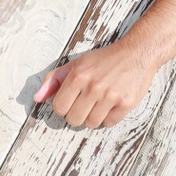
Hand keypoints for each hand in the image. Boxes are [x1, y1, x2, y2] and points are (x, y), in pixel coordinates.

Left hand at [33, 40, 161, 127]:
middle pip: (73, 120)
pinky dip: (110, 117)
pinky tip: (113, 103)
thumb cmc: (106, 59)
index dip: (64, 106)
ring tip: (101, 101)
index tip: (73, 99)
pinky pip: (109, 123)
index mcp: (79, 75)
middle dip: (78, 113)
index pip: (59, 108)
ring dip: (94, 116)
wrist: (138, 51)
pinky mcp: (126, 103)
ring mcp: (111, 95)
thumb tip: (37, 98)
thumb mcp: (77, 63)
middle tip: (87, 101)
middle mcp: (93, 86)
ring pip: (91, 123)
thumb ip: (55, 79)